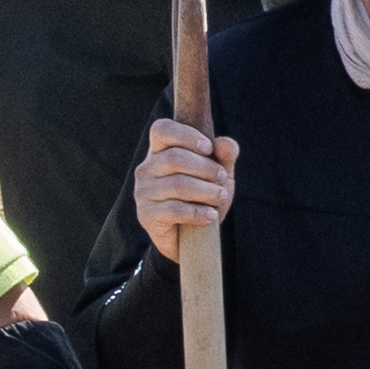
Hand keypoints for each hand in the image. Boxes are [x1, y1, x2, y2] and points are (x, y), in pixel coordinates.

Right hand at [129, 119, 237, 259]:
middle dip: (206, 168)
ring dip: (206, 191)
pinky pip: (174, 209)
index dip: (186, 134)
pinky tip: (210, 216)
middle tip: (222, 179)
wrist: (192, 239)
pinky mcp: (146, 215)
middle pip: (175, 158)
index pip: (162, 129)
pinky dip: (197, 213)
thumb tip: (225, 144)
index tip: (209, 148)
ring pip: (177, 184)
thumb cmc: (204, 197)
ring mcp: (143, 192)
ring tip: (220, 197)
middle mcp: (146, 169)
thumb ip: (225, 156)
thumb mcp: (220, 174)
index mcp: (160, 151)